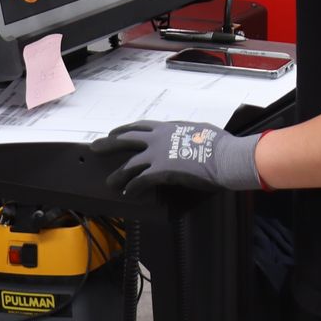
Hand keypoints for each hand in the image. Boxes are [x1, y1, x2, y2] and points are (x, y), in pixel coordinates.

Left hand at [88, 120, 263, 194]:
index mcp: (169, 127)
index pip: (141, 127)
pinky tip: (128, 192)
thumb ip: (187, 135)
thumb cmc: (219, 145)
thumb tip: (188, 139)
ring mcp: (158, 154)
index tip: (115, 132)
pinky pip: (140, 181)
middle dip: (109, 144)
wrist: (225, 157)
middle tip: (95, 147)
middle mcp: (159, 138)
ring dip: (118, 175)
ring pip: (130, 164)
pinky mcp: (161, 171)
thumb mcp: (200, 132)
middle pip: (127, 139)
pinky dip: (132, 187)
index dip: (125, 130)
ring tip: (110, 182)